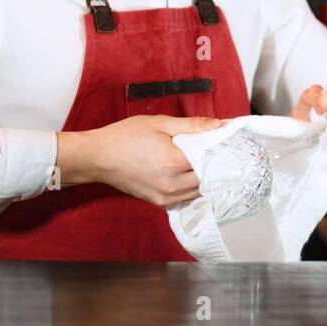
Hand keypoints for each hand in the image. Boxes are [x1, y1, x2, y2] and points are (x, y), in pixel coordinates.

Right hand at [55, 115, 221, 207]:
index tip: (228, 141)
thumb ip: (192, 125)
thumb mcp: (159, 123)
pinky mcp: (159, 202)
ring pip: (200, 191)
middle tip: (220, 151)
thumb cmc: (124, 137)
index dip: (222, 149)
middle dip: (217, 164)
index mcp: (174, 162)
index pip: (211, 158)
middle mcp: (172, 184)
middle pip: (209, 177)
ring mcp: (165, 196)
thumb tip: (217, 125)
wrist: (98, 157)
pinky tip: (192, 174)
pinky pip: (186, 198)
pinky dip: (193, 187)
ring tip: (206, 161)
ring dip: (206, 177)